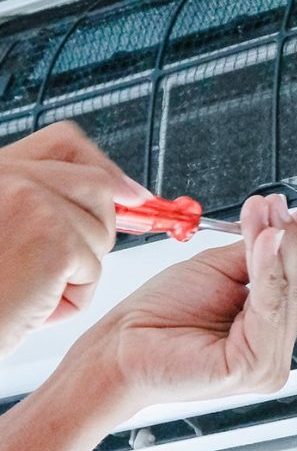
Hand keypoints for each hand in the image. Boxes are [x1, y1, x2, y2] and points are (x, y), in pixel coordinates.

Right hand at [0, 121, 149, 356]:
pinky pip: (94, 269)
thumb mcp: (0, 228)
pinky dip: (72, 298)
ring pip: (101, 228)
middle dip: (98, 227)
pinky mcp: (52, 239)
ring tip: (30, 288)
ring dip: (79, 268)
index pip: (64, 143)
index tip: (129, 193)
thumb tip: (125, 191)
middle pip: (97, 183)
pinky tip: (31, 307)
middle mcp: (6, 174)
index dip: (104, 166)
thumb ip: (43, 200)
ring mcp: (30, 202)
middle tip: (67, 264)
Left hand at [65, 194, 296, 414]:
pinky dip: (269, 268)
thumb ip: (256, 255)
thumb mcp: (218, 270)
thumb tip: (284, 224)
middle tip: (287, 205)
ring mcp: (268, 364)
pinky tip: (266, 240)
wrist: (118, 349)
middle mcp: (275, 350)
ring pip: (290, 293)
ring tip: (271, 214)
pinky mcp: (253, 367)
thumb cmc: (157, 318)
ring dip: (282, 246)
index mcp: (269, 329)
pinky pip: (270, 308)